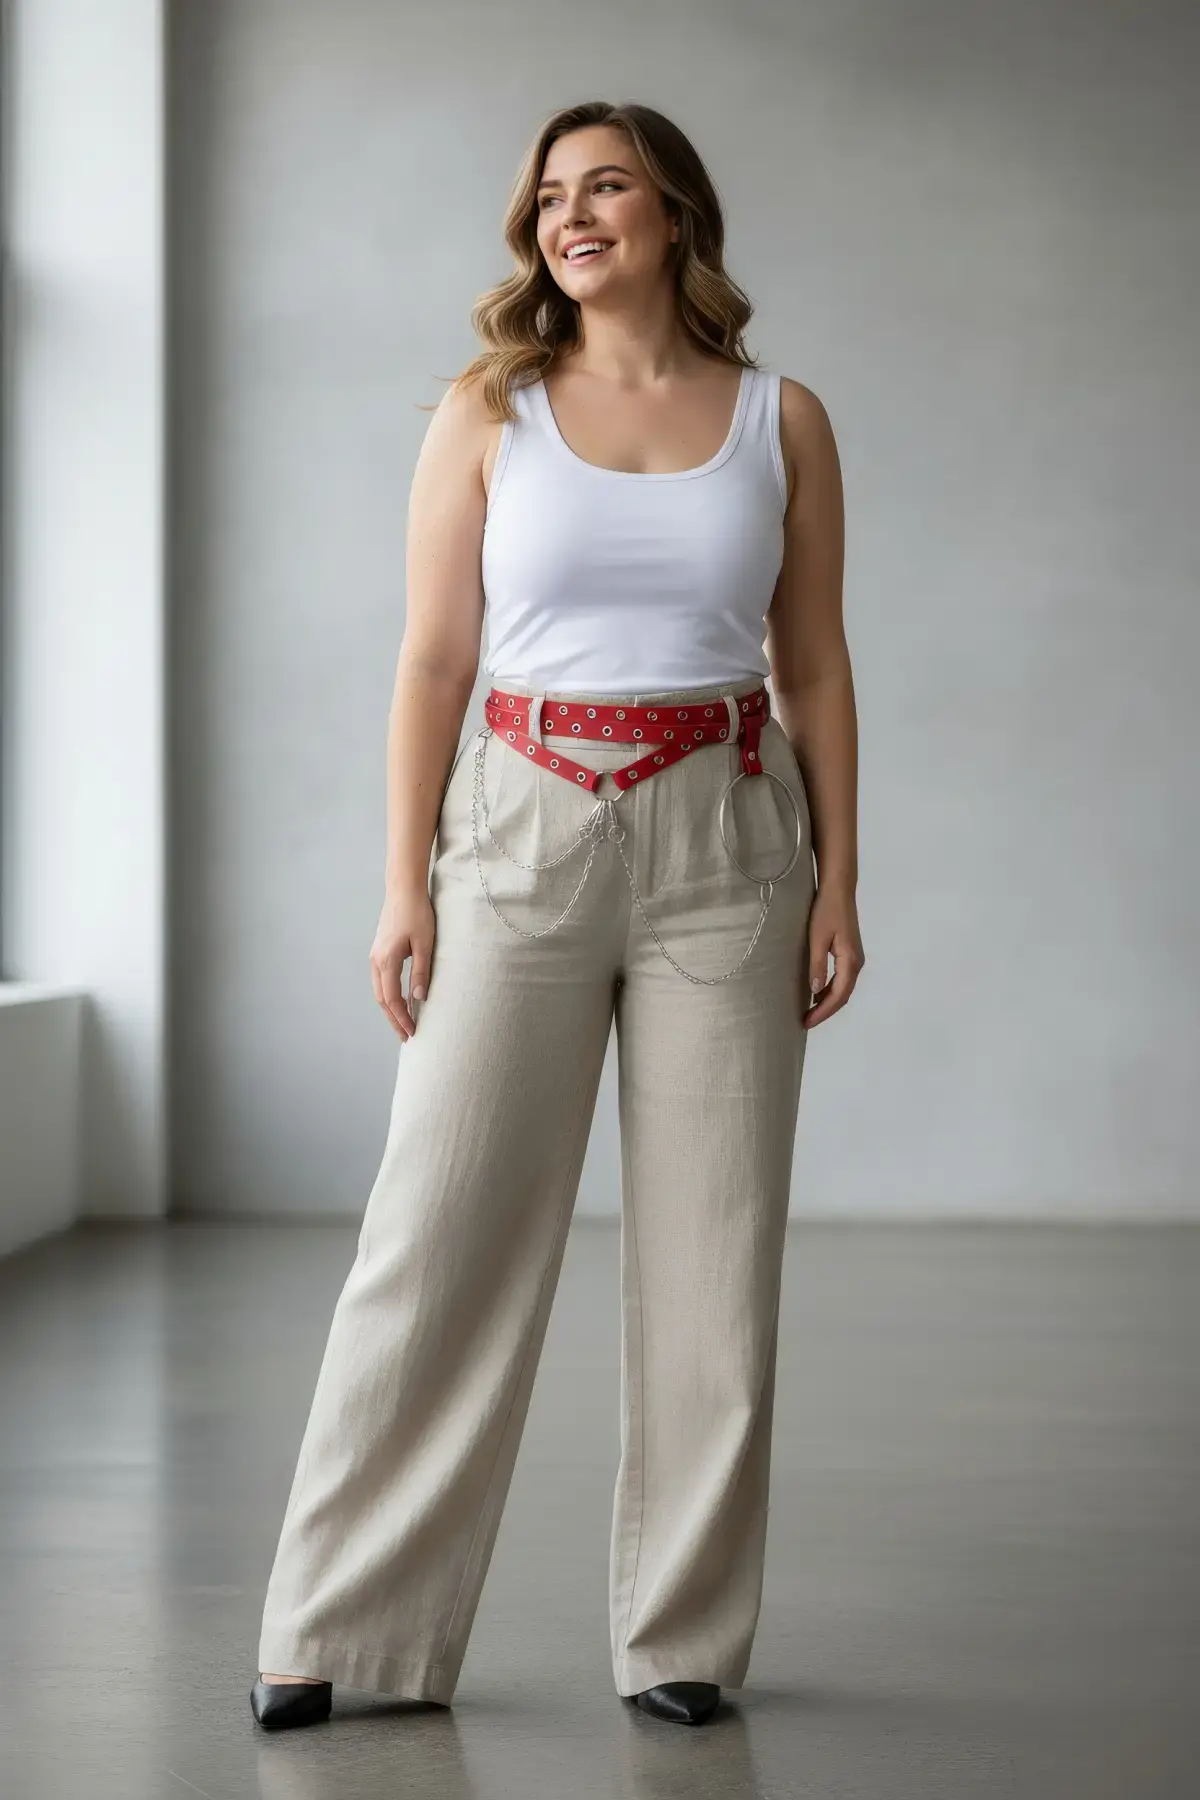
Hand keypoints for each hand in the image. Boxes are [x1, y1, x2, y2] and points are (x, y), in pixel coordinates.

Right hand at [370, 883, 435, 1039]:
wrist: (403, 889)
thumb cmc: (417, 913)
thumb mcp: (425, 943)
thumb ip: (421, 971)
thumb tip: (419, 998)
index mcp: (386, 961)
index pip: (392, 999)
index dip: (401, 1018)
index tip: (412, 1033)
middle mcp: (376, 961)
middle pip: (382, 999)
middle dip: (394, 1019)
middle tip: (407, 1037)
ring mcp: (375, 956)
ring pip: (379, 991)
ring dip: (390, 1009)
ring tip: (403, 1024)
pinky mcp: (379, 951)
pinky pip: (381, 981)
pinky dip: (388, 996)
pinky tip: (399, 1001)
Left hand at [803, 883, 864, 1027]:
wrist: (839, 889)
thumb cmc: (826, 911)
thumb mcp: (817, 939)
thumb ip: (817, 966)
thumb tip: (815, 992)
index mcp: (851, 961)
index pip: (838, 996)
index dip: (823, 1012)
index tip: (807, 1022)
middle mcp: (857, 963)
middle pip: (843, 996)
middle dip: (825, 1011)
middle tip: (805, 1021)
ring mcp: (855, 958)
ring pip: (843, 988)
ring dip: (827, 1001)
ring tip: (809, 1011)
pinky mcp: (849, 953)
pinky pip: (842, 979)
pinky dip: (830, 990)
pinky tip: (816, 992)